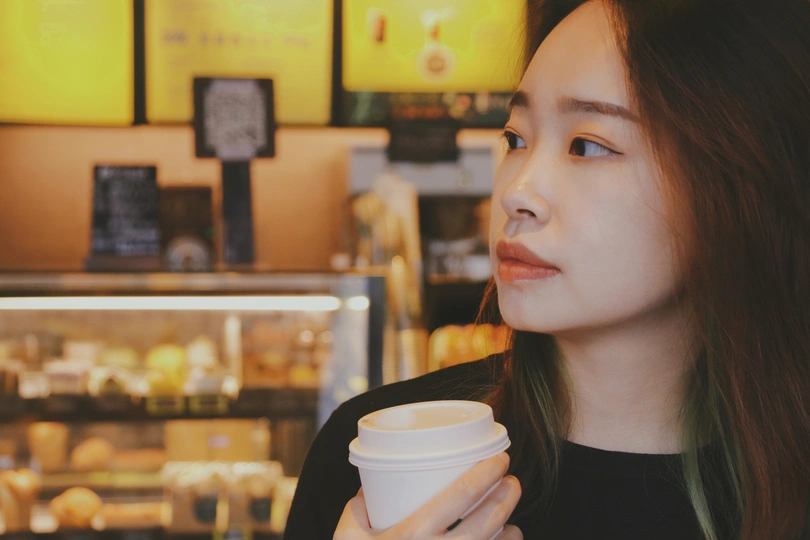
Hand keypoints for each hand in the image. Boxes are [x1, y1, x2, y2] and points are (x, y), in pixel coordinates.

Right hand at [334, 452, 521, 538]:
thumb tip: (369, 489)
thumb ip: (358, 510)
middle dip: (506, 496)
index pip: (459, 495)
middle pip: (486, 520)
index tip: (499, 460)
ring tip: (512, 518)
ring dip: (509, 530)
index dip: (485, 473)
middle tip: (513, 481)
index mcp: (410, 535)